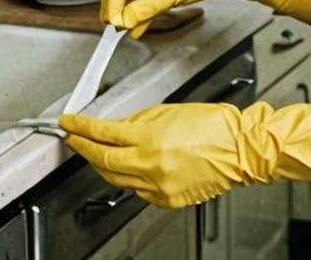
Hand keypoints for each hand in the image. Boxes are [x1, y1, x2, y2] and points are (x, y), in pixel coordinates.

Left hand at [60, 99, 310, 208]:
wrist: (241, 149)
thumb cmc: (215, 125)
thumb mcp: (171, 111)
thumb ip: (140, 119)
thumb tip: (119, 125)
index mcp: (151, 139)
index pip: (104, 133)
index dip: (81, 127)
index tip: (69, 122)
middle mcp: (151, 166)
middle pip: (103, 161)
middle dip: (85, 148)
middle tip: (75, 138)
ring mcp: (158, 187)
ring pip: (117, 179)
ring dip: (104, 164)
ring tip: (98, 152)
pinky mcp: (167, 200)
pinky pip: (138, 191)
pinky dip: (130, 179)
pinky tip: (130, 168)